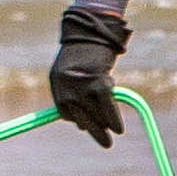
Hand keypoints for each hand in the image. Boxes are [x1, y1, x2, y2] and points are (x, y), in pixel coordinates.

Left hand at [49, 7, 133, 145]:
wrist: (94, 31)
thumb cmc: (85, 52)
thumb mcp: (74, 72)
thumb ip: (75, 94)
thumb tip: (81, 125)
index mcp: (57, 84)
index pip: (66, 112)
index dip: (80, 121)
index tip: (88, 127)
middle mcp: (66, 87)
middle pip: (81, 119)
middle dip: (95, 132)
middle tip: (106, 144)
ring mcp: (82, 86)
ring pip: (96, 116)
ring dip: (106, 126)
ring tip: (114, 131)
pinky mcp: (99, 83)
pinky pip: (107, 109)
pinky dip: (114, 120)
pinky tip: (119, 129)